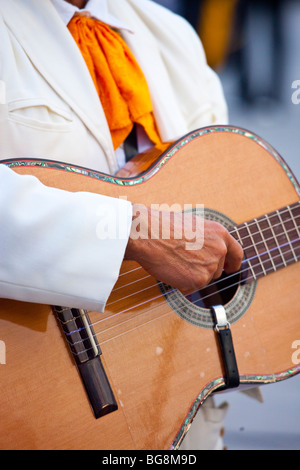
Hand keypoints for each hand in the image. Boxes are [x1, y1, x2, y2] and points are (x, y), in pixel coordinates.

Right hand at [124, 204, 243, 293]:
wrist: (148, 234)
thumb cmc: (163, 227)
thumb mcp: (192, 226)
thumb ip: (205, 239)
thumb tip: (204, 252)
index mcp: (219, 233)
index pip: (236, 253)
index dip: (233, 263)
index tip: (231, 268)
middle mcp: (219, 249)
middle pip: (216, 270)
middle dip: (202, 270)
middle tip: (183, 261)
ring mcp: (210, 266)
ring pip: (202, 280)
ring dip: (189, 276)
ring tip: (174, 260)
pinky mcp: (199, 280)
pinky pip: (190, 288)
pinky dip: (180, 283)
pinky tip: (171, 268)